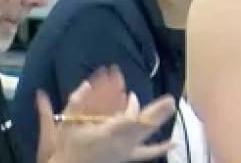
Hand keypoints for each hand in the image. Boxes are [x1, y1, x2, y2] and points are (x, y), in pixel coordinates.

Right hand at [37, 66, 175, 162]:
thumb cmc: (69, 146)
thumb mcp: (66, 123)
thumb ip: (76, 103)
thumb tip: (86, 84)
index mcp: (107, 133)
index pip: (128, 118)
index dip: (133, 106)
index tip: (131, 95)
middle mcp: (121, 143)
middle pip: (144, 125)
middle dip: (157, 111)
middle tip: (170, 100)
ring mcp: (126, 152)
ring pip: (148, 136)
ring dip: (161, 121)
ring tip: (172, 108)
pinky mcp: (128, 158)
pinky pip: (147, 154)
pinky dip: (161, 148)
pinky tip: (174, 142)